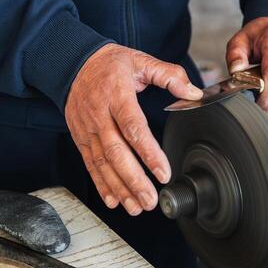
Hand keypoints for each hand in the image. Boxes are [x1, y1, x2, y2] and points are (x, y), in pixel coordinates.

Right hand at [65, 43, 202, 214]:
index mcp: (117, 95)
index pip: (133, 128)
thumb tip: (194, 92)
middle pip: (116, 152)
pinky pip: (90, 164)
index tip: (163, 172)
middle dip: (134, 180)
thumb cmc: (111, 65)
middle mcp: (99, 115)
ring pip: (102, 163)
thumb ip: (170, 75)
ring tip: (136, 207)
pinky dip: (101, 184)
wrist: (74, 64)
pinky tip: (114, 200)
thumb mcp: (142, 61)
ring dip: (119, 188)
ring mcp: (87, 129)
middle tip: (151, 200)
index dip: (148, 153)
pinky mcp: (81, 138)